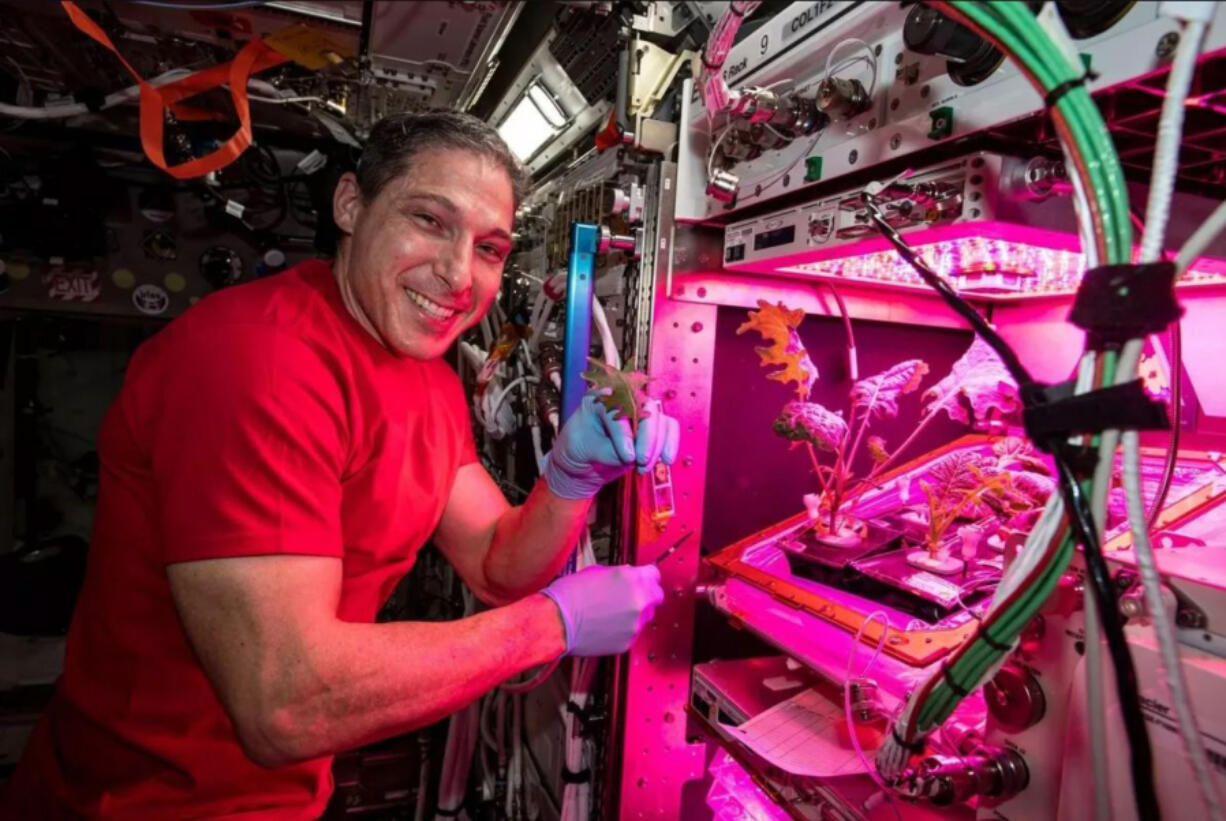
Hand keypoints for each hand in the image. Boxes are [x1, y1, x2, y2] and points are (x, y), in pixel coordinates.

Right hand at [540, 564, 663, 656]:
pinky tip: (605, 626)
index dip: (647, 577)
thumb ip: (619, 574)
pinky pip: (632, 633)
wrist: (557, 620)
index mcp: (633, 578)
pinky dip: (623, 630)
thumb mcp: (597, 572)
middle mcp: (639, 601)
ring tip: (611, 614)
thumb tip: (629, 576)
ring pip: (645, 617)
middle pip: (656, 597)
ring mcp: (635, 624)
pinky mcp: (628, 642)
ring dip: (634, 614)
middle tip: (630, 597)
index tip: (643, 580)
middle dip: (646, 595)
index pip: (654, 575)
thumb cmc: (570, 594)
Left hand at [541, 394, 680, 499]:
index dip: (624, 435)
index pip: (617, 411)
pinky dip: (670, 443)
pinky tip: (666, 460)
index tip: (627, 457)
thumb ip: (607, 451)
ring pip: (660, 420)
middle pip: (645, 409)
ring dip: (658, 445)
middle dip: (647, 437)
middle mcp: (622, 399)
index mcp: (599, 398)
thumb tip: (632, 456)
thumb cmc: (576, 450)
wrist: (581, 463)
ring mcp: (639, 412)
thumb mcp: (583, 449)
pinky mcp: (651, 426)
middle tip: (641, 461)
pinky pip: (669, 428)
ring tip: (642, 468)